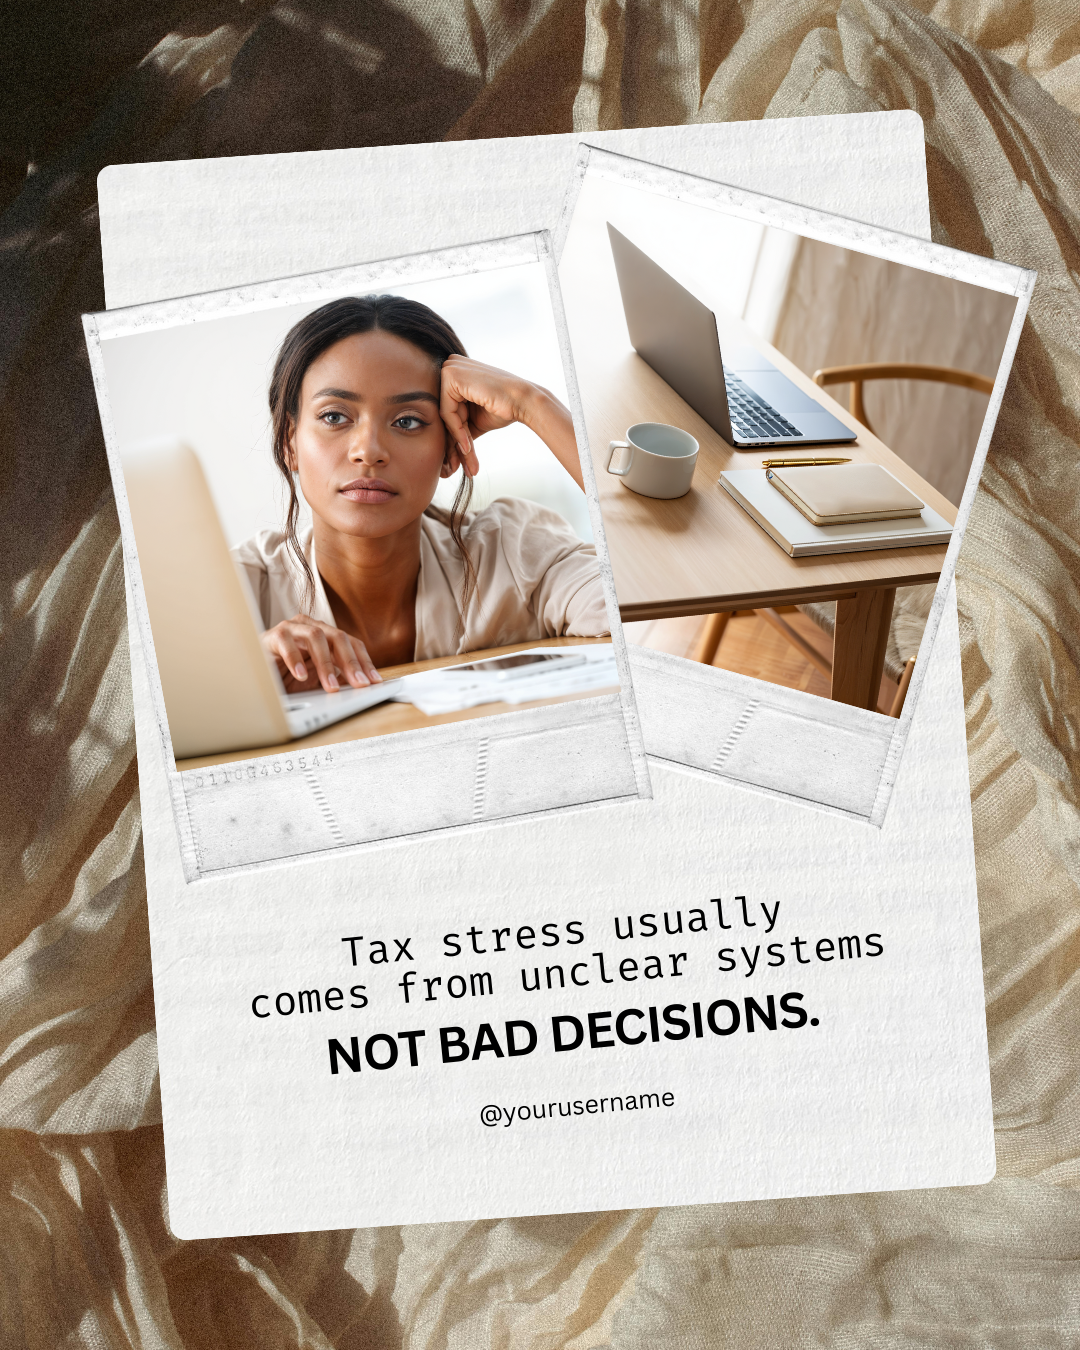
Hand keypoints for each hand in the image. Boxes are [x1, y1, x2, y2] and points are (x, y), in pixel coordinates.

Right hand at [261, 615, 381, 692]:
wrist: (253, 672)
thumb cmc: (286, 675)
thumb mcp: (316, 680)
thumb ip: (336, 679)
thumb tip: (359, 686)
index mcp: (325, 635)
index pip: (351, 643)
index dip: (364, 661)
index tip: (374, 681)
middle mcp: (311, 627)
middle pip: (338, 637)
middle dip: (351, 662)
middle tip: (359, 684)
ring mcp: (292, 628)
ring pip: (316, 636)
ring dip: (326, 663)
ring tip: (330, 686)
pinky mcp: (273, 636)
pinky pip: (287, 643)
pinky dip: (295, 660)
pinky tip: (300, 676)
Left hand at [439, 356, 582, 488]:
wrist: (523, 402)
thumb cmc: (503, 409)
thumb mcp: (473, 420)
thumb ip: (457, 425)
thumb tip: (444, 447)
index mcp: (455, 373)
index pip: (446, 410)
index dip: (453, 437)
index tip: (457, 460)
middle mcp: (450, 365)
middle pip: (443, 413)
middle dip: (451, 444)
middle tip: (454, 468)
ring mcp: (449, 368)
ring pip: (444, 416)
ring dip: (456, 442)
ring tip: (467, 463)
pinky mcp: (451, 376)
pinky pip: (447, 412)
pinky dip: (457, 432)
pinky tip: (467, 447)